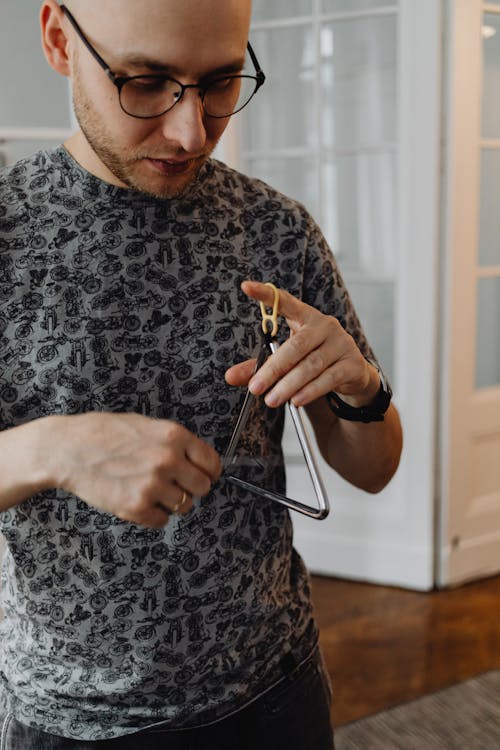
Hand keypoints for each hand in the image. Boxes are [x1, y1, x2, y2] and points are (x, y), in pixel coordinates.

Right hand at [50, 412, 221, 526]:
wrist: (69, 449)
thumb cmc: (105, 433)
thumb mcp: (148, 425)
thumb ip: (176, 443)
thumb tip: (200, 462)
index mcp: (174, 436)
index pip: (213, 464)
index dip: (209, 473)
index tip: (203, 476)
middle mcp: (168, 460)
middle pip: (203, 488)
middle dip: (190, 488)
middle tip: (173, 484)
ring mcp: (152, 485)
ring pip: (184, 507)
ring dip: (171, 502)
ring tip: (149, 489)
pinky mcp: (136, 507)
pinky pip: (162, 521)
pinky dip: (153, 515)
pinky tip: (138, 499)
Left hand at [225, 280, 379, 409]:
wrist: (351, 374)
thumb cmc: (314, 359)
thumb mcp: (286, 359)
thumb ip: (259, 366)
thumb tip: (230, 376)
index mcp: (305, 317)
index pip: (284, 301)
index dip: (265, 294)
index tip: (246, 286)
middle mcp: (325, 325)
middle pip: (296, 346)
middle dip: (274, 369)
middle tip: (256, 387)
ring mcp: (341, 343)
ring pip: (311, 365)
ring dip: (289, 385)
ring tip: (272, 399)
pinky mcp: (352, 364)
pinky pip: (328, 379)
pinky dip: (311, 391)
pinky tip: (297, 400)